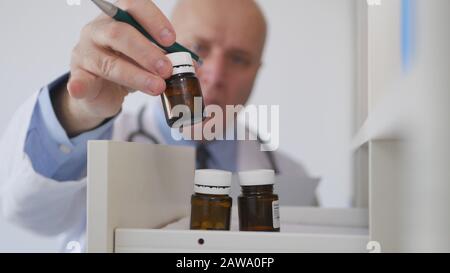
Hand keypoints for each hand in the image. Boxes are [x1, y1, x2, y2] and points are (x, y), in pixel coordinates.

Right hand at [55, 0, 173, 136]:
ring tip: (157, 87)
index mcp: (118, 17)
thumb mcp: (147, 58)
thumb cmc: (128, 65)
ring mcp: (85, 52)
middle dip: (147, 52)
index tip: (170, 40)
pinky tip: (80, 89)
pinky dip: (79, 85)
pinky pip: (78, 79)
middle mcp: (98, 30)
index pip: (133, 6)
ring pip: (109, 62)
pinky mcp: (78, 76)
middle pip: (120, 33)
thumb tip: (192, 64)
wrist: (102, 90)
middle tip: (167, 69)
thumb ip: (164, 56)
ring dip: (136, 76)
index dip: (153, 20)